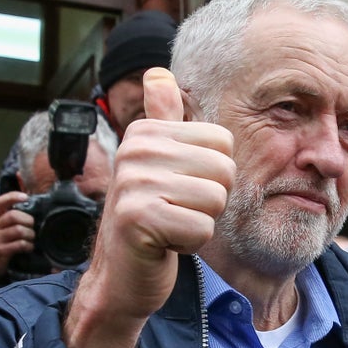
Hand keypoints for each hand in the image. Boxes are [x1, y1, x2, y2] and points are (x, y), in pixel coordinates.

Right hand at [0, 191, 33, 277]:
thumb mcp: (2, 227)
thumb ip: (13, 218)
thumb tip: (33, 206)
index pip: (1, 202)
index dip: (13, 197)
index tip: (25, 197)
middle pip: (13, 215)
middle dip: (28, 220)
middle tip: (32, 227)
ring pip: (19, 230)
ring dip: (30, 235)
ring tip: (31, 239)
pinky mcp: (0, 250)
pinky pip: (20, 244)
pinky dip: (28, 246)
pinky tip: (28, 248)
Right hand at [64, 68, 234, 347]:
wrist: (121, 274)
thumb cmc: (151, 217)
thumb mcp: (159, 163)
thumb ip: (163, 119)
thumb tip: (158, 72)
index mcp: (146, 130)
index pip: (224, 142)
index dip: (212, 175)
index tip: (180, 189)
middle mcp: (136, 148)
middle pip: (225, 170)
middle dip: (210, 201)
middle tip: (176, 211)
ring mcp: (133, 182)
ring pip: (216, 199)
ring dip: (199, 222)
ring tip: (169, 225)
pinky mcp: (137, 218)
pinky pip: (202, 228)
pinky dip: (190, 244)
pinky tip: (164, 243)